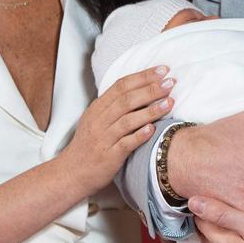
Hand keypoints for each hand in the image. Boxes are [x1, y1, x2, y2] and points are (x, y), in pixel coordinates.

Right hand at [63, 66, 173, 191]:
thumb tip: (142, 88)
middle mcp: (99, 120)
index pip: (121, 85)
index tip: (162, 70)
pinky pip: (125, 144)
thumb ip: (115, 105)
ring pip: (128, 120)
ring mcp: (103, 138)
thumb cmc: (89, 145)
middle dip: (151, 89)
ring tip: (170, 102)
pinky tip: (153, 129)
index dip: (143, 76)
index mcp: (97, 108)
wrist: (72, 172)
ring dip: (151, 111)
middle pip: (127, 100)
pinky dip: (139, 135)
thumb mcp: (96, 119)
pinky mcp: (109, 156)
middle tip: (170, 82)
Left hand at [191, 195, 243, 242]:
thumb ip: (224, 213)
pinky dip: (234, 233)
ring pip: (222, 240)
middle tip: (207, 197)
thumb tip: (195, 202)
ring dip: (220, 225)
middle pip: (209, 234)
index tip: (200, 189)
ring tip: (223, 208)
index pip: (202, 223)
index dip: (200, 205)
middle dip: (206, 217)